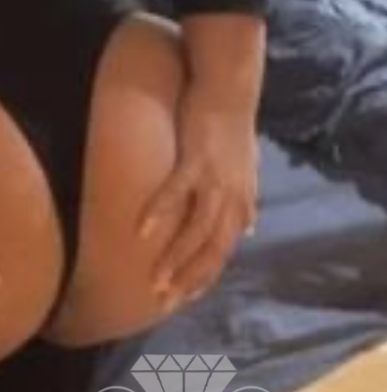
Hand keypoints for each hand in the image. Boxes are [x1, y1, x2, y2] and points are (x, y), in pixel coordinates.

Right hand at [137, 83, 258, 309]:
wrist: (231, 90)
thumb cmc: (233, 127)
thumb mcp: (248, 170)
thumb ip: (246, 202)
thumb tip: (250, 228)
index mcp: (241, 203)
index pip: (224, 251)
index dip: (205, 276)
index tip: (184, 297)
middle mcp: (231, 198)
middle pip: (212, 251)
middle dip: (188, 279)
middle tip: (164, 301)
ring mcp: (214, 181)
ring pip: (196, 231)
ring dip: (174, 259)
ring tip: (154, 280)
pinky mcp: (195, 160)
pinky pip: (175, 194)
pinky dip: (159, 214)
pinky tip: (141, 231)